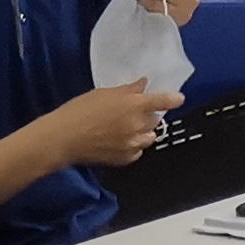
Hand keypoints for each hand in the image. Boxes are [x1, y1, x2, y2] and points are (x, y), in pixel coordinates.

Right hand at [48, 80, 181, 166]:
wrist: (64, 138)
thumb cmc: (80, 110)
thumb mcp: (104, 93)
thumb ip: (127, 90)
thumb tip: (143, 85)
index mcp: (134, 105)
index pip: (161, 102)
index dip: (172, 99)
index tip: (179, 99)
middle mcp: (138, 126)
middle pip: (155, 120)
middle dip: (149, 116)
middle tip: (135, 112)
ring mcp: (132, 144)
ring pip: (149, 137)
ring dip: (144, 132)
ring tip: (129, 128)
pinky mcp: (124, 159)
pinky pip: (138, 152)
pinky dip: (134, 146)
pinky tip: (122, 142)